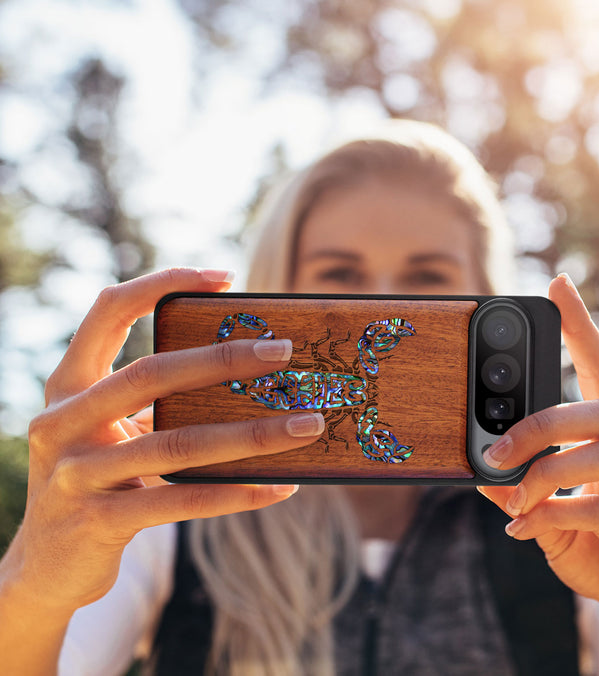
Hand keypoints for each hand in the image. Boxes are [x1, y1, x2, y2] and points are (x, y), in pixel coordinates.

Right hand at [3, 268, 324, 616]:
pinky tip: (280, 487)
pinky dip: (237, 493)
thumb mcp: (112, 431)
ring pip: (178, 443)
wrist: (46, 566)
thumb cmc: (98, 479)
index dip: (162, 283)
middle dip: (224, 358)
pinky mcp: (99, 522)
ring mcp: (76, 474)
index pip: (108, 310)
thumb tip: (249, 378)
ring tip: (307, 425)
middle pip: (152, 373)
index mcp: (68, 385)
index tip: (224, 277)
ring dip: (253, 434)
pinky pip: (183, 501)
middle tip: (284, 350)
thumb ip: (155, 402)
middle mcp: (62, 422)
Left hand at [478, 274, 598, 667]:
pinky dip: (554, 516)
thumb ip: (523, 492)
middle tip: (495, 448)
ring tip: (512, 498)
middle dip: (541, 423)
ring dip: (545, 473)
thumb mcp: (554, 516)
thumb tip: (480, 473)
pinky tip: (525, 530)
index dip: (582, 328)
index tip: (558, 286)